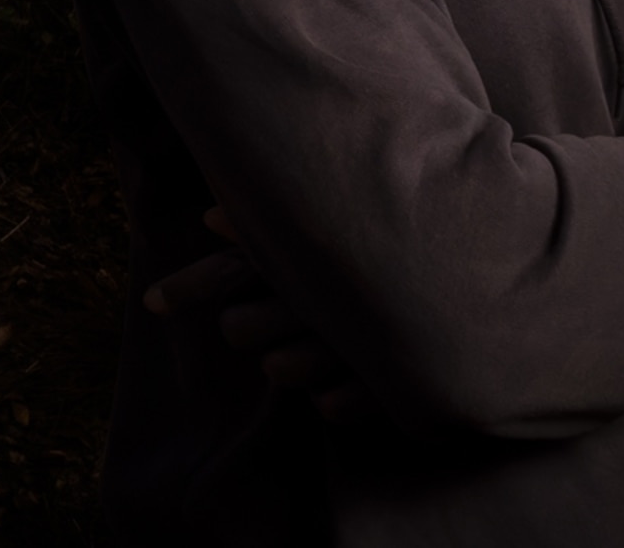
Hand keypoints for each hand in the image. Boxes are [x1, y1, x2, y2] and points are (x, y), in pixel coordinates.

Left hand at [143, 209, 367, 421]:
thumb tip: (209, 218)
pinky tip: (349, 377)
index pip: (224, 272)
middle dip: (245, 328)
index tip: (150, 302)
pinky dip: (335, 398)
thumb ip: (259, 234)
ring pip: (279, 369)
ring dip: (291, 365)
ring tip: (315, 349)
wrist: (473, 297)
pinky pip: (331, 406)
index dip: (183, 287)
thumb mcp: (314, 244)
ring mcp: (354, 341)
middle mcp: (319, 295)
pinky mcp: (386, 384)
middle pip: (237, 328)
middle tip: (272, 321)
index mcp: (297, 258)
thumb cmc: (369, 267)